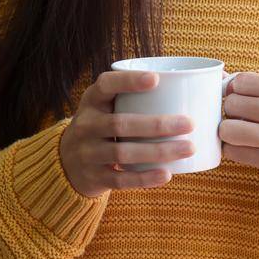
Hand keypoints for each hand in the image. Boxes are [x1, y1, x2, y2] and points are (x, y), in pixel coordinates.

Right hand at [57, 70, 195, 195]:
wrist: (67, 162)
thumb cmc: (102, 124)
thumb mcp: (105, 106)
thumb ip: (132, 96)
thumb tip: (191, 85)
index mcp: (91, 101)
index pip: (105, 86)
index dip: (128, 81)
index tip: (156, 79)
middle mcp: (86, 125)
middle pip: (120, 123)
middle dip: (157, 124)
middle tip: (189, 123)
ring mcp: (87, 153)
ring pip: (123, 153)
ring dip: (158, 151)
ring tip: (188, 148)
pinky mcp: (94, 177)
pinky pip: (120, 179)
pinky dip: (145, 178)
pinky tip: (167, 174)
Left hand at [218, 72, 258, 189]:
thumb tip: (220, 76)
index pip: (242, 82)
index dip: (233, 89)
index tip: (239, 96)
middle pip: (233, 104)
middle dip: (231, 110)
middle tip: (241, 116)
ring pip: (228, 130)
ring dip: (228, 131)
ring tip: (240, 131)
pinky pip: (234, 152)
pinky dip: (234, 149)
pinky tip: (246, 147)